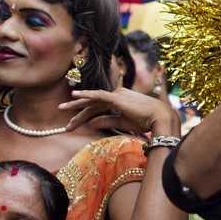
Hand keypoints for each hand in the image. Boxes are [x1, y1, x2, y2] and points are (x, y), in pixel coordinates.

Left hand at [61, 87, 179, 135]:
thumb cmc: (146, 121)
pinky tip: (75, 96)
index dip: (84, 115)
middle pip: (92, 103)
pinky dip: (86, 95)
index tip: (73, 124)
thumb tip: (89, 123)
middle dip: (76, 110)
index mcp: (119, 100)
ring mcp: (116, 95)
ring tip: (62, 108)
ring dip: (76, 104)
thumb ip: (106, 121)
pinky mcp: (117, 98)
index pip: (97, 107)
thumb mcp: (122, 123)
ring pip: (92, 100)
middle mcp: (116, 95)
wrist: (160, 118)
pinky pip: (98, 96)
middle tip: (61, 112)